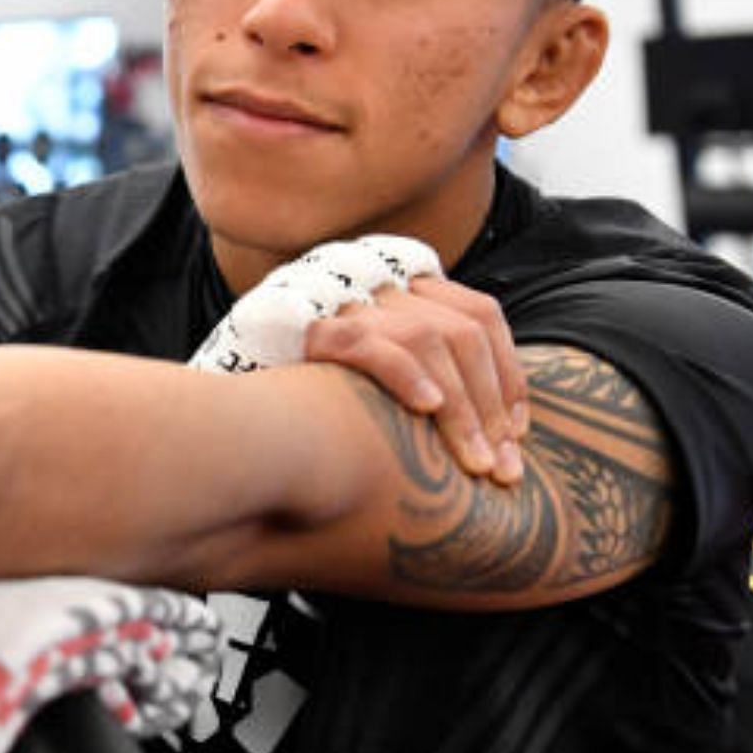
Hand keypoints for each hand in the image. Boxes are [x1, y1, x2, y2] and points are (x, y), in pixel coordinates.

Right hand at [305, 276, 528, 484]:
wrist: (236, 401)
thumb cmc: (316, 400)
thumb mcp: (381, 379)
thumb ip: (428, 377)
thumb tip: (503, 429)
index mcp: (401, 285)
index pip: (479, 315)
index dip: (508, 374)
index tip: (516, 434)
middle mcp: (375, 284)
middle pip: (462, 332)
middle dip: (492, 405)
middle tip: (502, 468)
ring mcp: (339, 302)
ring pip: (425, 338)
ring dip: (462, 408)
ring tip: (474, 462)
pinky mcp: (304, 328)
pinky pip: (368, 343)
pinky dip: (406, 375)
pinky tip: (426, 409)